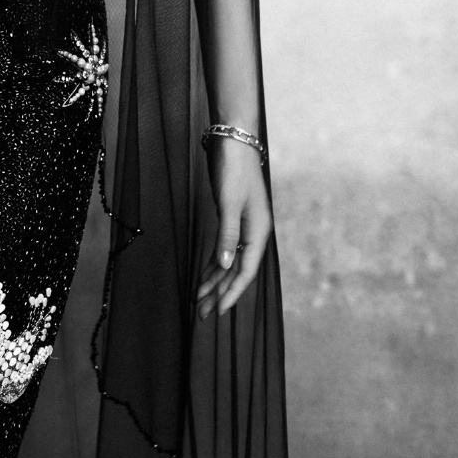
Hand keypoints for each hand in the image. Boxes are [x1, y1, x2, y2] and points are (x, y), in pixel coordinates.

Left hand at [195, 135, 271, 319]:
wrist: (233, 141)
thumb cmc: (234, 170)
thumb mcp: (229, 203)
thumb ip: (227, 235)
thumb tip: (224, 266)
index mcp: (258, 231)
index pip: (245, 271)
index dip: (232, 293)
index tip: (218, 311)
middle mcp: (253, 233)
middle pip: (236, 272)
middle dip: (219, 294)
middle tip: (201, 315)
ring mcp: (243, 227)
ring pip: (228, 263)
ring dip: (214, 282)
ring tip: (198, 301)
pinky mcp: (231, 220)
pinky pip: (223, 250)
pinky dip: (213, 265)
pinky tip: (204, 276)